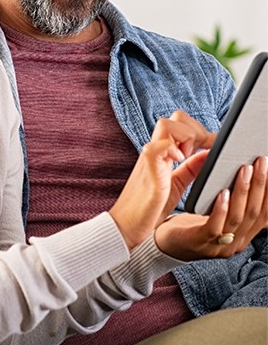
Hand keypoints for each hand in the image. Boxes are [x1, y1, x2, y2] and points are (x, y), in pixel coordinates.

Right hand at [109, 111, 214, 249]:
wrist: (127, 226)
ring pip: (166, 125)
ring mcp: (150, 158)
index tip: (215, 146)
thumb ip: (191, 168)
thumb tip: (209, 154)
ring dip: (185, 136)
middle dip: (195, 130)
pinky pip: (156, 147)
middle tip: (204, 150)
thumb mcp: (177, 184)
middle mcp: (155, 150)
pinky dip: (171, 148)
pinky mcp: (148, 170)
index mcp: (163, 153)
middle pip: (175, 118)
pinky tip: (179, 159)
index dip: (200, 130)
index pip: (181, 124)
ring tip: (188, 157)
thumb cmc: (149, 208)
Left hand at [155, 155, 267, 260]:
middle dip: (260, 185)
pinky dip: (221, 208)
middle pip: (254, 212)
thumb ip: (232, 196)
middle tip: (260, 161)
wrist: (165, 244)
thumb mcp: (218, 210)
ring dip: (243, 191)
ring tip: (244, 170)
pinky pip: (214, 226)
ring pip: (237, 217)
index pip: (264, 213)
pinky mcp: (200, 242)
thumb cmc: (192, 224)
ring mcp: (219, 245)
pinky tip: (223, 192)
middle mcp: (236, 242)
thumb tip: (245, 167)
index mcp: (243, 234)